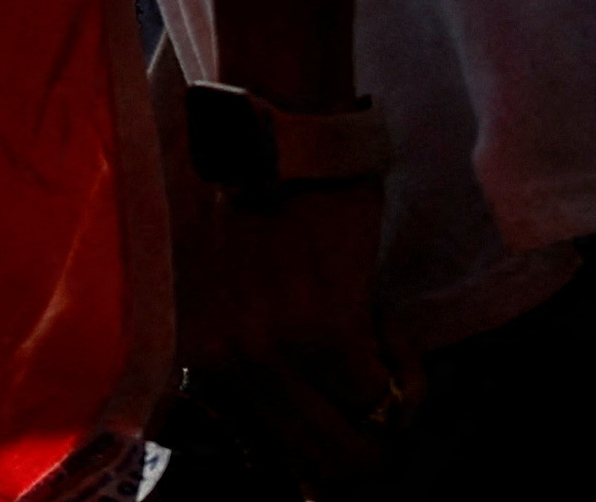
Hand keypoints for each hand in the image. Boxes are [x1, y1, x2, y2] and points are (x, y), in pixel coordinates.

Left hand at [183, 173, 411, 480]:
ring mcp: (266, 345)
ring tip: (384, 356)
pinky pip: (385, 399)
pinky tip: (394, 334)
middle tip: (377, 391)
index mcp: (188, 348)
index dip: (313, 449)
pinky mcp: (324, 327)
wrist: (278, 134)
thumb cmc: (254, 199)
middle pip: (311, 462)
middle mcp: (218, 356)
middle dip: (361, 442)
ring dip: (386, 413)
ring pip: (353, 445)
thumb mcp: (218, 286)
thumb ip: (237, 351)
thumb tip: (286, 446)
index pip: (258, 452)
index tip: (338, 416)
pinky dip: (407, 381)